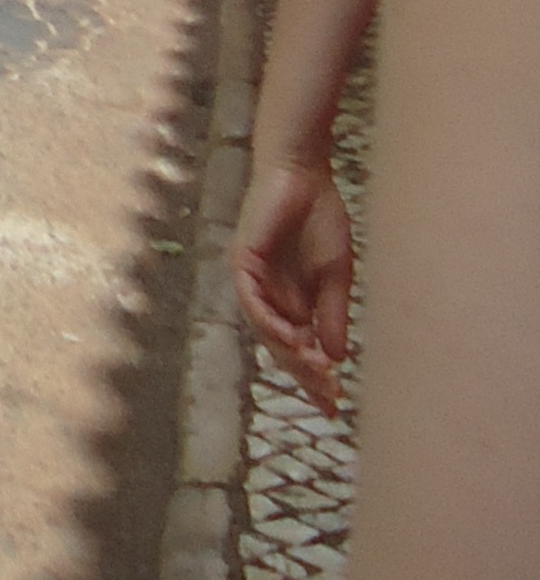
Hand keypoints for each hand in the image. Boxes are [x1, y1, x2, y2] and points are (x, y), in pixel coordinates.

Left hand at [233, 147, 356, 413]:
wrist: (304, 173)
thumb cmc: (320, 218)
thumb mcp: (334, 276)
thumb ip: (331, 315)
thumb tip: (336, 358)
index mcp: (289, 301)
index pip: (297, 349)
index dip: (313, 378)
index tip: (335, 406)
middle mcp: (267, 295)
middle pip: (281, 347)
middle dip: (305, 374)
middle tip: (330, 397)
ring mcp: (252, 280)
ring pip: (265, 330)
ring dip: (290, 354)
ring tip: (319, 373)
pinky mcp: (243, 261)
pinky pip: (252, 301)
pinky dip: (270, 322)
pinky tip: (292, 339)